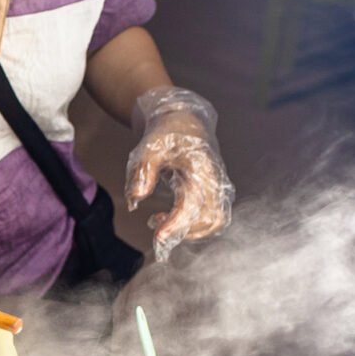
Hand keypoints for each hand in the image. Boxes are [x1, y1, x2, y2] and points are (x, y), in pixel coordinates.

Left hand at [125, 89, 233, 262]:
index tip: (157, 236)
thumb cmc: (167, 133)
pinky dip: (192, 225)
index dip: (177, 224)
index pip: (195, 205)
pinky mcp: (214, 193)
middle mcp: (216, 180)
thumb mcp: (149, 147)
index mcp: (202, 169)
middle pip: (212, 220)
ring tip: (158, 220)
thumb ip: (143, 172)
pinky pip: (211, 217)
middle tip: (154, 224)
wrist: (185, 120)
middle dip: (184, 231)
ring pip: (215, 222)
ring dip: (189, 231)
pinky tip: (167, 217)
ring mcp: (218, 187)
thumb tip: (136, 199)